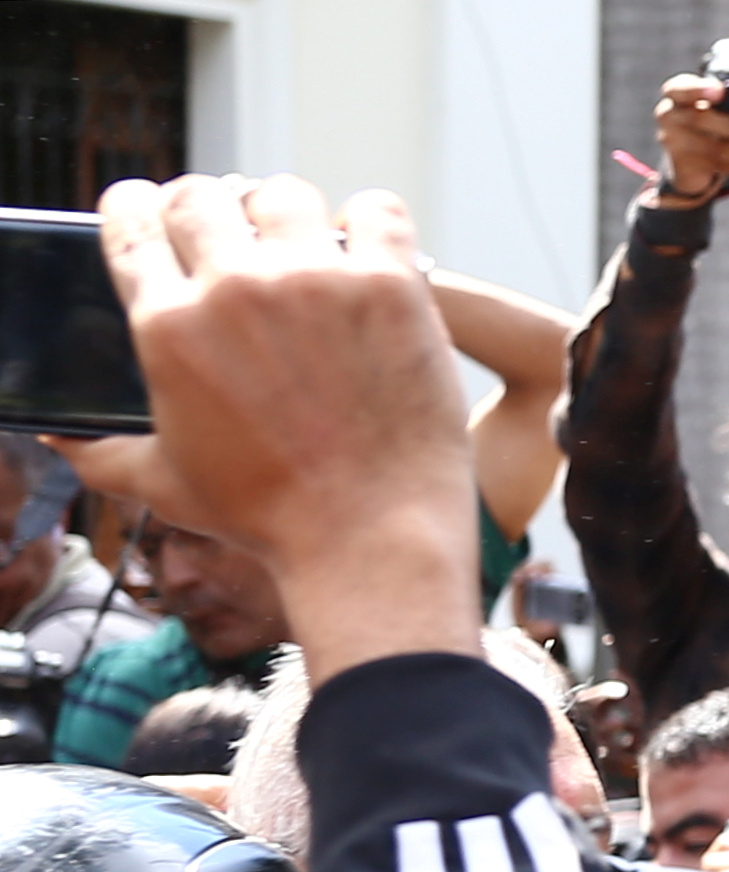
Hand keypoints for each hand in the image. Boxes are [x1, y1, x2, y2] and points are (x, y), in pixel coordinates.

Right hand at [54, 176, 474, 678]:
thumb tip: (55, 436)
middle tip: (240, 239)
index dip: (140, 209)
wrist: (373, 539)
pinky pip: (376, 211)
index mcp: (168, 324)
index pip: (131, 221)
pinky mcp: (391, 287)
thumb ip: (101, 452)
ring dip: (289, 215)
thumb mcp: (167, 485)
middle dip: (212, 212)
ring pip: (284, 193)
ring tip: (307, 248)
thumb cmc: (271, 520)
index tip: (157, 212)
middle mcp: (235, 288)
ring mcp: (316, 281)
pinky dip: (371, 223)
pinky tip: (371, 253)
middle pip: (202, 196)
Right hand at [652, 74, 728, 204]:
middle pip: (700, 118)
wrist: (689, 162)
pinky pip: (713, 165)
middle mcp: (668, 113)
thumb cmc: (707, 125)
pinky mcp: (682, 164)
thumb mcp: (712, 107)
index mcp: (676, 92)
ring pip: (710, 146)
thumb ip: (726, 100)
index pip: (682, 87)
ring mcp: (672, 140)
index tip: (720, 91)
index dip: (700, 89)